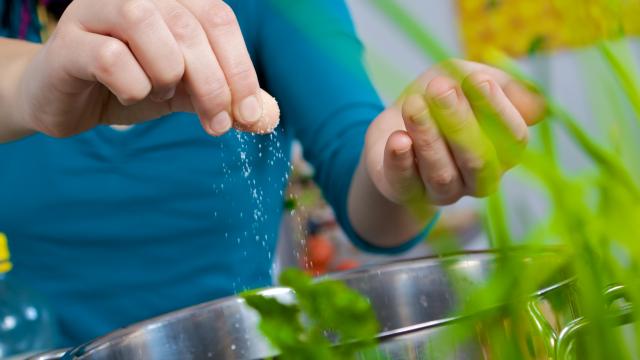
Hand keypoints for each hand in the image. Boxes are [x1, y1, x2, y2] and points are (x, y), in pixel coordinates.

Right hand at [17, 0, 278, 137]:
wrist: (71, 100)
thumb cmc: (134, 85)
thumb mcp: (189, 92)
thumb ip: (227, 99)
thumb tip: (267, 117)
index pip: (219, 18)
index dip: (241, 69)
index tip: (251, 115)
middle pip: (189, 25)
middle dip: (213, 84)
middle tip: (217, 124)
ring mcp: (95, 10)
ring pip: (145, 24)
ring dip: (167, 74)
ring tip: (160, 92)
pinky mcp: (67, 41)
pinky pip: (108, 56)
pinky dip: (131, 84)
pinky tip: (127, 93)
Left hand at [365, 60, 544, 209]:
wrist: (396, 120)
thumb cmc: (439, 98)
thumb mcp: (467, 77)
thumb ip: (500, 84)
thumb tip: (537, 107)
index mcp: (502, 151)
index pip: (512, 138)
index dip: (497, 109)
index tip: (477, 79)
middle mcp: (477, 178)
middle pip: (478, 160)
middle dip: (460, 122)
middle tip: (440, 88)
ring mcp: (442, 191)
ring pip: (442, 173)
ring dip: (428, 137)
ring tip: (413, 105)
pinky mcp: (406, 193)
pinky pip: (406, 183)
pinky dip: (401, 161)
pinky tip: (398, 139)